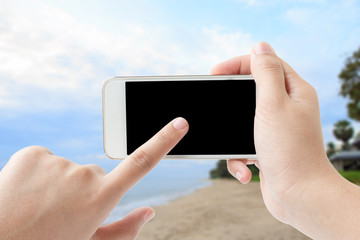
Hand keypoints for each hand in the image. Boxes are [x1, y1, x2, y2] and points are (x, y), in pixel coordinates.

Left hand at [0, 117, 188, 239]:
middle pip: (93, 175)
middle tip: (56, 213)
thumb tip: (150, 211)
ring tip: (36, 206)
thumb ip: (124, 230)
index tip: (181, 123)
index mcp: (102, 199)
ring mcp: (59, 162)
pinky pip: (45, 159)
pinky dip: (37, 174)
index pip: (141, 163)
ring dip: (56, 184)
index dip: (164, 142)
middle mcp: (85, 175)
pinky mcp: (34, 153)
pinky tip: (23, 193)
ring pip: (67, 168)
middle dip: (81, 191)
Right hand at [212, 42, 345, 237]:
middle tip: (216, 106)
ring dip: (234, 137)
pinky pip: (244, 143)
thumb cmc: (289, 151)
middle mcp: (288, 107)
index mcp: (294, 91)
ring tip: (237, 152)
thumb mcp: (273, 104)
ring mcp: (277, 129)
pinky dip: (240, 157)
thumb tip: (260, 46)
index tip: (214, 73)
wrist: (299, 196)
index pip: (264, 63)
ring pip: (243, 120)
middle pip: (251, 91)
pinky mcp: (267, 148)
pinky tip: (246, 170)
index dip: (238, 64)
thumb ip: (265, 73)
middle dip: (231, 101)